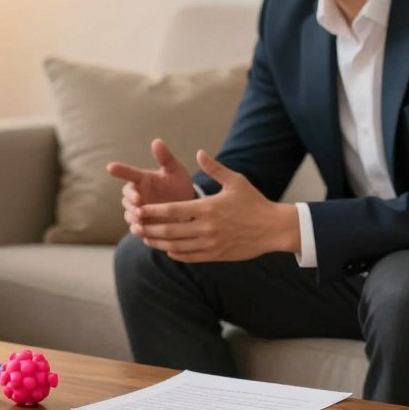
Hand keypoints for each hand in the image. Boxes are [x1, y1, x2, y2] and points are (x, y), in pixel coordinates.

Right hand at [106, 138, 197, 227]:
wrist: (188, 209)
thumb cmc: (179, 185)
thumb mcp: (175, 170)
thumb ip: (165, 158)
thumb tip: (157, 141)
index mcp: (142, 179)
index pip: (128, 173)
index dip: (120, 170)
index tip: (110, 167)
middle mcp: (137, 194)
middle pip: (127, 197)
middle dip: (131, 200)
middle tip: (138, 201)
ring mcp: (138, 210)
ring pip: (129, 213)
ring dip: (133, 216)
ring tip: (141, 219)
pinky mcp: (143, 225)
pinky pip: (135, 228)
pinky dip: (137, 229)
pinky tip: (141, 231)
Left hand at [131, 150, 298, 262]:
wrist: (273, 228)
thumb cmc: (254, 202)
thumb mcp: (235, 181)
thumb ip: (214, 168)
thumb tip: (199, 153)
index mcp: (208, 208)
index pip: (173, 210)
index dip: (153, 211)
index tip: (139, 209)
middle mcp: (206, 227)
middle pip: (170, 231)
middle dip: (150, 228)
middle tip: (135, 226)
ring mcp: (211, 244)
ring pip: (177, 246)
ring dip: (159, 243)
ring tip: (146, 238)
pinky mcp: (216, 255)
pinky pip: (190, 257)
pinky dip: (175, 254)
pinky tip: (167, 249)